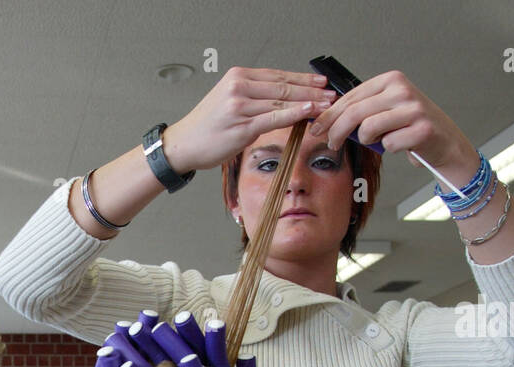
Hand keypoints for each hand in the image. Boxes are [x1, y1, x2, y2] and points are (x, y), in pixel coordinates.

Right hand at [162, 66, 334, 173]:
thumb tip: (282, 101)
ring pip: (282, 100)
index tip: (320, 82)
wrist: (183, 144)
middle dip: (311, 90)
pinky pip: (274, 117)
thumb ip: (254, 98)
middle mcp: (239, 87)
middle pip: (283, 85)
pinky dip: (294, 113)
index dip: (302, 78)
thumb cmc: (206, 127)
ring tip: (326, 104)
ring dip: (308, 102)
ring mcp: (240, 105)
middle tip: (330, 93)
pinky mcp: (242, 125)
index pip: (277, 75)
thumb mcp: (229, 102)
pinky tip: (308, 112)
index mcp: (237, 77)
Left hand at [310, 70, 478, 185]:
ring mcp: (413, 108)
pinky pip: (388, 144)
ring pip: (368, 129)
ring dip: (367, 141)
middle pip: (355, 113)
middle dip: (337, 131)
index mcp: (391, 80)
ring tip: (378, 140)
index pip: (351, 97)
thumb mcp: (386, 109)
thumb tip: (327, 119)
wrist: (444, 140)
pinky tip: (401, 143)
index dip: (330, 115)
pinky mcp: (422, 128)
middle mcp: (402, 90)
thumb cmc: (411, 126)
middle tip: (332, 143)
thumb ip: (362, 109)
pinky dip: (390, 149)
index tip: (317, 127)